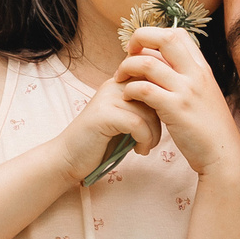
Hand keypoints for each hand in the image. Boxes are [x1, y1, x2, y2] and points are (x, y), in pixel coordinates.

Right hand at [58, 67, 164, 182]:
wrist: (68, 157)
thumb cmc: (101, 141)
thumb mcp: (125, 120)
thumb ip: (143, 108)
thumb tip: (170, 106)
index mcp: (119, 82)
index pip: (154, 80)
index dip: (164, 102)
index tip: (162, 123)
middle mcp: (113, 85)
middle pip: (155, 94)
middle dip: (161, 120)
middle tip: (153, 139)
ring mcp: (107, 98)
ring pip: (149, 111)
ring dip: (153, 134)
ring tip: (145, 147)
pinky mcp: (104, 115)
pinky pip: (138, 124)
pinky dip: (144, 140)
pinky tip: (139, 151)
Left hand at [116, 28, 239, 177]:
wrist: (223, 154)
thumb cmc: (210, 128)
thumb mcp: (203, 95)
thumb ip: (187, 78)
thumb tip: (163, 65)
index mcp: (202, 68)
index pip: (177, 33)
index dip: (155, 35)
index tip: (142, 49)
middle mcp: (195, 73)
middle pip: (164, 38)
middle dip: (139, 38)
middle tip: (127, 54)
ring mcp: (186, 90)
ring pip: (147, 63)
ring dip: (127, 67)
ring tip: (120, 79)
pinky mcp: (175, 109)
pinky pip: (144, 89)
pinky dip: (130, 90)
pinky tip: (127, 97)